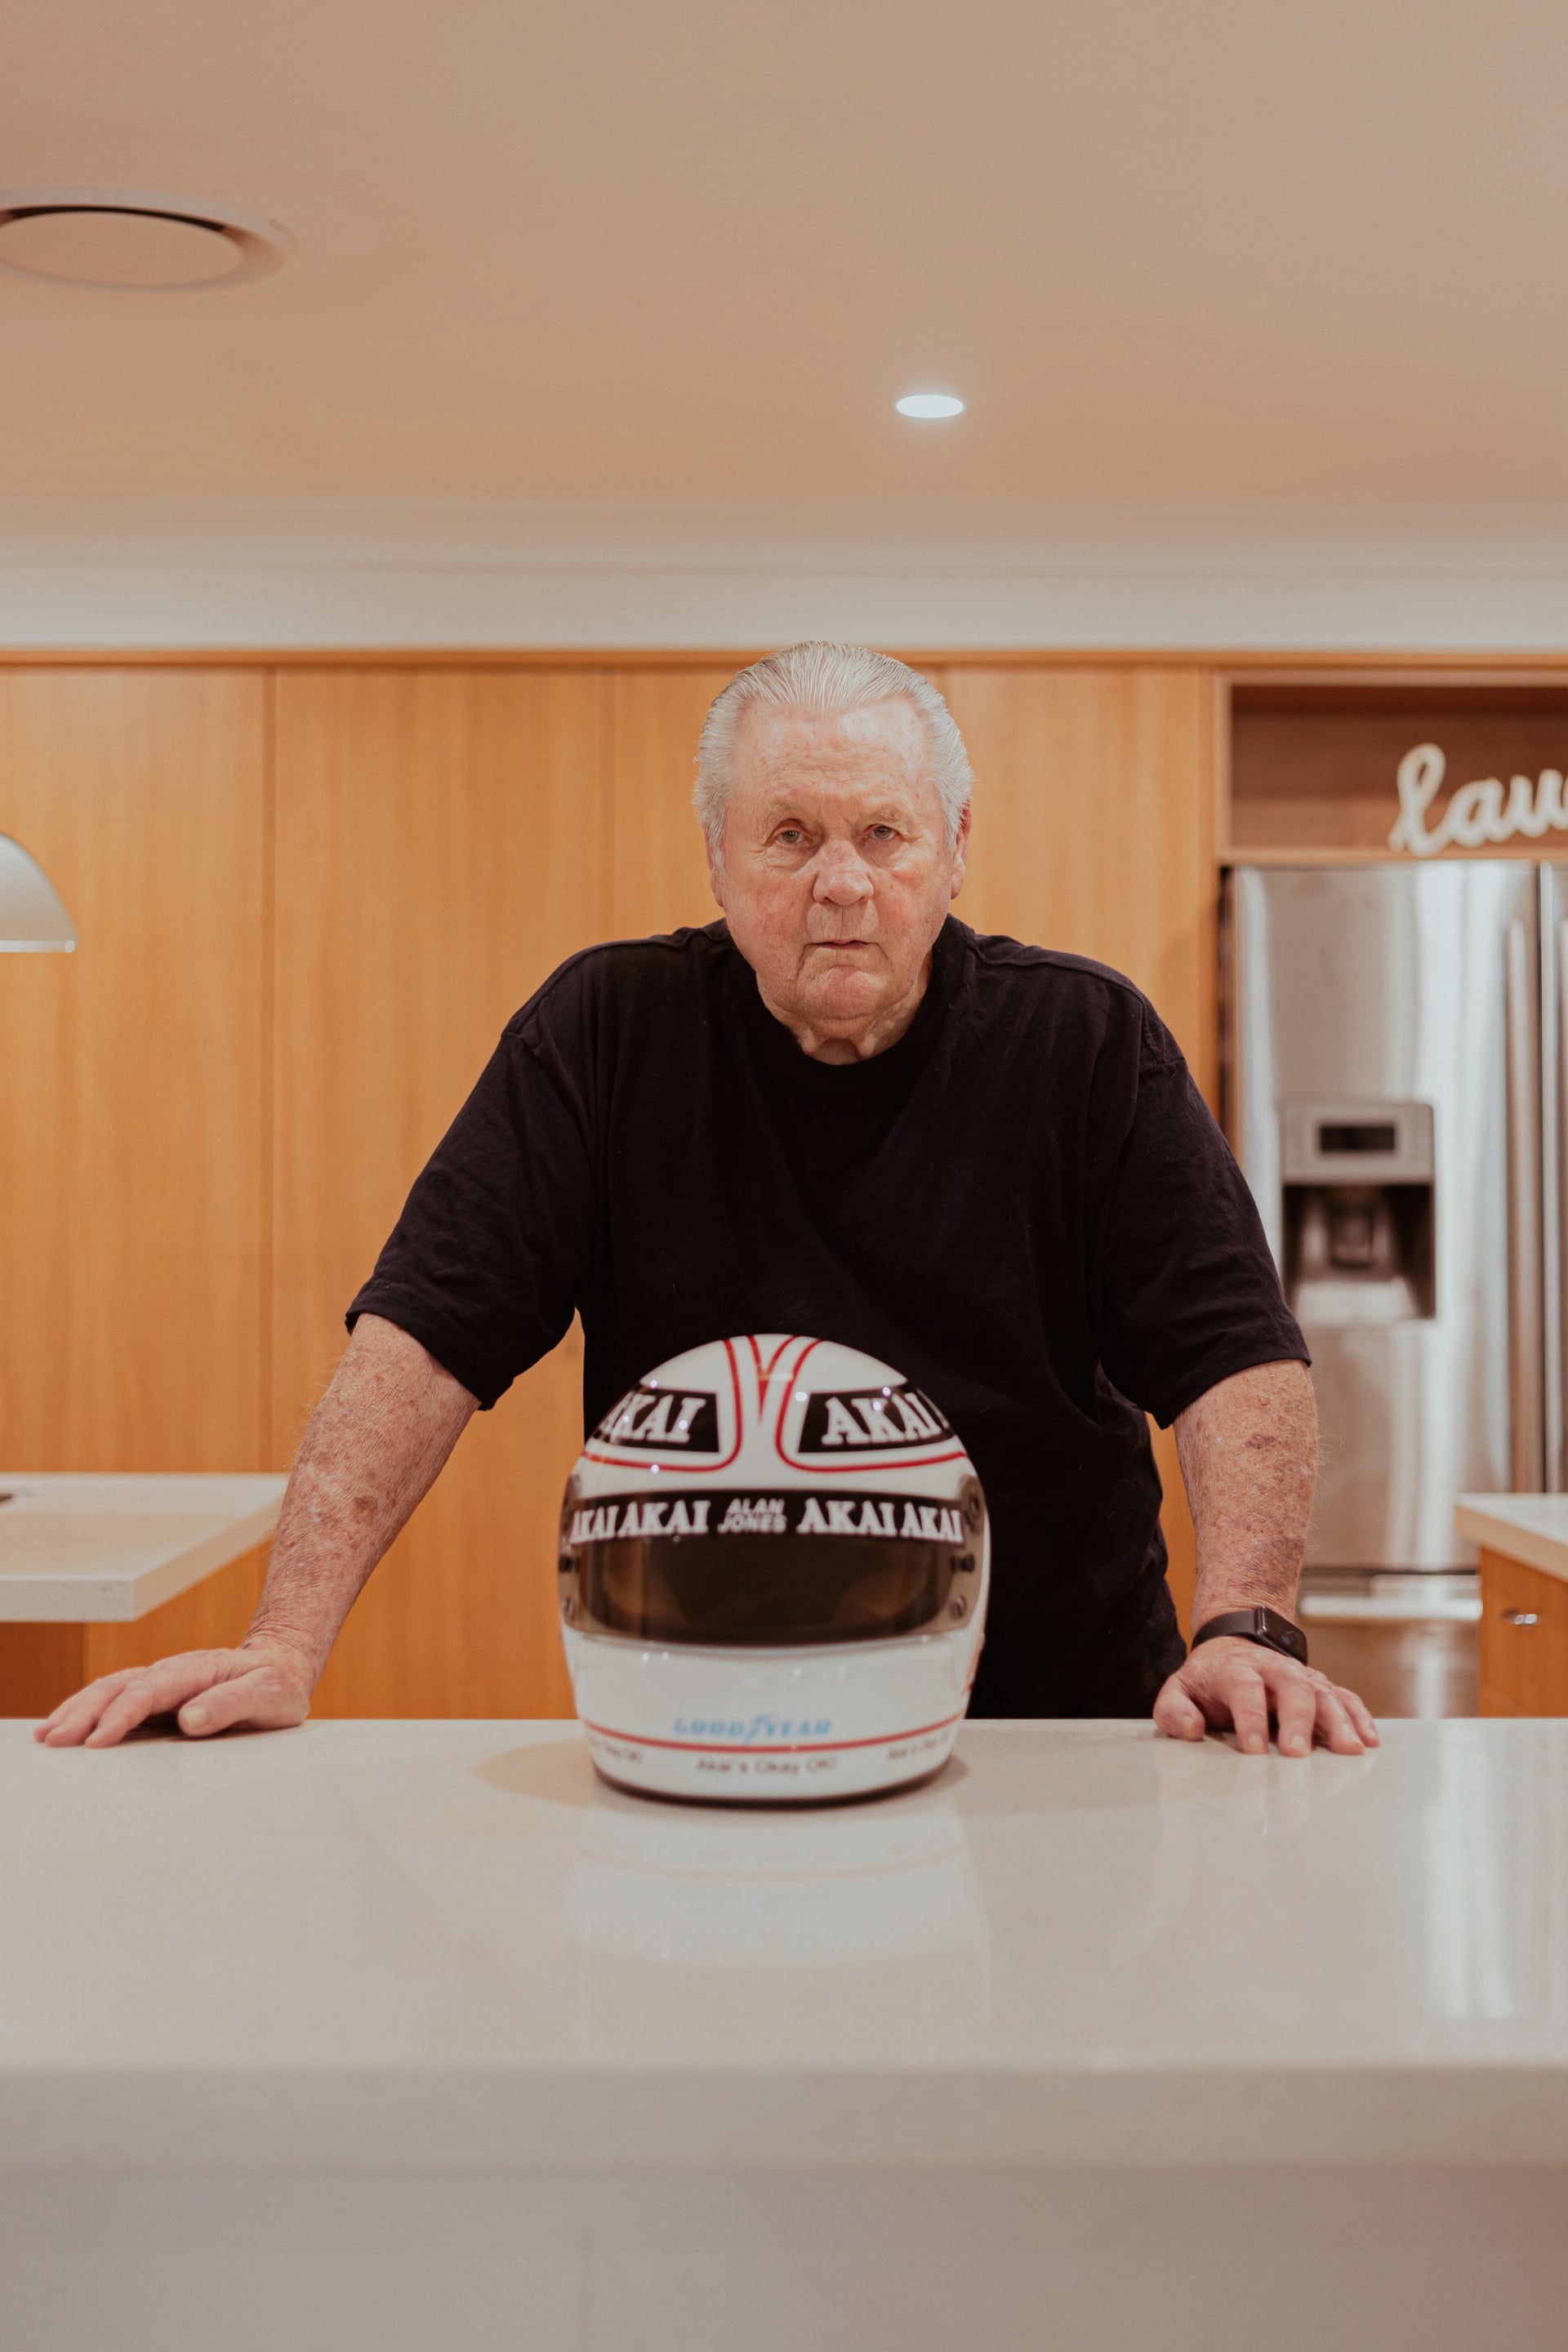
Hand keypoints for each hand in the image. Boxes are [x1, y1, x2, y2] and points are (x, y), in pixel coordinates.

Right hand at [32, 1638, 314, 1748]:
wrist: (281, 1669)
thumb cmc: (276, 1686)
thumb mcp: (270, 1694)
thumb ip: (232, 1704)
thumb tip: (190, 1719)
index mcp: (197, 1671)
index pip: (150, 1691)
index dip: (122, 1715)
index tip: (98, 1740)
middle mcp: (171, 1672)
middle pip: (119, 1687)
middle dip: (85, 1713)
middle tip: (56, 1740)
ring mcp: (161, 1682)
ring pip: (109, 1689)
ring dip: (77, 1710)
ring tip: (47, 1735)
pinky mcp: (156, 1697)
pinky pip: (114, 1698)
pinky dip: (86, 1709)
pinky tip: (65, 1724)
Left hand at [1153, 1636, 1378, 1757]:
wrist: (1235, 1645)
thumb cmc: (1208, 1681)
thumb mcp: (1179, 1690)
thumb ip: (1173, 1711)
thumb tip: (1190, 1730)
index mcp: (1235, 1669)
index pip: (1244, 1688)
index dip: (1250, 1717)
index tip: (1253, 1749)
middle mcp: (1273, 1669)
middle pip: (1291, 1686)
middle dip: (1297, 1720)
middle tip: (1297, 1753)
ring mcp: (1301, 1677)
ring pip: (1324, 1692)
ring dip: (1339, 1721)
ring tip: (1350, 1750)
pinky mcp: (1321, 1688)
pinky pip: (1345, 1698)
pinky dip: (1359, 1716)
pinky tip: (1369, 1740)